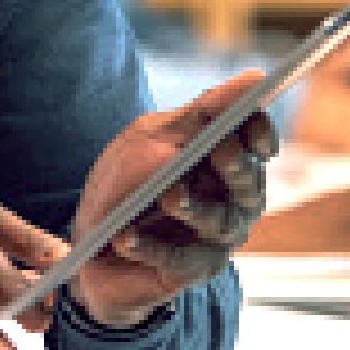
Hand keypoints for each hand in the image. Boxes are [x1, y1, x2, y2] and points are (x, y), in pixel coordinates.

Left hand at [70, 72, 277, 327]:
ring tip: (167, 194)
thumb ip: (200, 114)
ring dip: (191, 205)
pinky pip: (178, 259)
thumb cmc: (127, 184)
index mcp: (226, 161)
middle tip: (221, 148)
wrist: (90, 245)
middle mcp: (233, 201)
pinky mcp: (193, 271)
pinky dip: (149, 246)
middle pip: (248, 181)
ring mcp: (216, 238)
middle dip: (236, 164)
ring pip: (218, 221)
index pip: (258, 142)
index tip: (250, 120)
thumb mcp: (152, 138)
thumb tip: (256, 78)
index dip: (259, 132)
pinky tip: (125, 237)